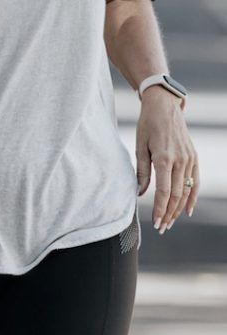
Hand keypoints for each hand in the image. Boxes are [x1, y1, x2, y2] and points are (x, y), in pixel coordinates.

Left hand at [136, 88, 198, 232]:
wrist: (164, 106)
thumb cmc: (147, 124)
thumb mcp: (139, 145)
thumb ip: (142, 170)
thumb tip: (140, 193)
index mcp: (164, 158)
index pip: (163, 192)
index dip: (160, 209)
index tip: (155, 222)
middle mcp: (180, 161)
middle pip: (175, 195)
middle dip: (168, 214)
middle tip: (161, 227)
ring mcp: (189, 159)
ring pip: (185, 191)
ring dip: (178, 209)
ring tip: (169, 221)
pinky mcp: (194, 158)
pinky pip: (195, 182)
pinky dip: (192, 197)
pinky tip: (187, 210)